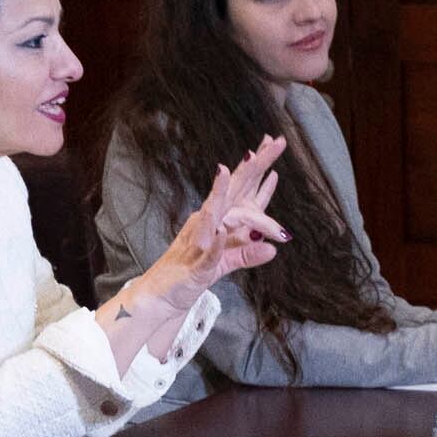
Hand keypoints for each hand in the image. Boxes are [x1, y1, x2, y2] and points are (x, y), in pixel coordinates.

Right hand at [138, 134, 288, 311]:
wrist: (163, 295)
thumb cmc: (192, 272)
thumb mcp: (226, 263)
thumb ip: (247, 252)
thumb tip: (273, 248)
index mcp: (219, 219)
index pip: (243, 189)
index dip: (259, 166)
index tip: (274, 141)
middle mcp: (208, 222)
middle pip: (234, 190)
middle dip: (252, 166)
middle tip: (272, 142)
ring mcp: (198, 240)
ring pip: (213, 214)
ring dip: (220, 194)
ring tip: (227, 171)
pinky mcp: (195, 265)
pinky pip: (206, 252)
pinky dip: (214, 242)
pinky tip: (220, 231)